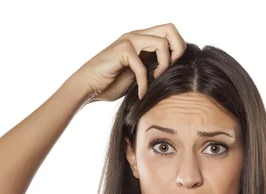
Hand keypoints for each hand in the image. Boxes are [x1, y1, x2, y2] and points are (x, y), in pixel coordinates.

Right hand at [71, 23, 186, 102]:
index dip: (177, 49)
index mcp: (141, 38)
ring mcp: (129, 40)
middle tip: (167, 70)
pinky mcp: (122, 50)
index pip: (169, 32)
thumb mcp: (138, 74)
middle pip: (170, 29)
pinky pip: (143, 65)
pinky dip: (144, 83)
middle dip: (177, 50)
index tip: (168, 69)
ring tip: (155, 80)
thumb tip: (174, 68)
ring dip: (164, 65)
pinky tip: (140, 93)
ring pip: (162, 43)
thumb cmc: (110, 84)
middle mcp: (136, 35)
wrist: (88, 88)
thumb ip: (152, 66)